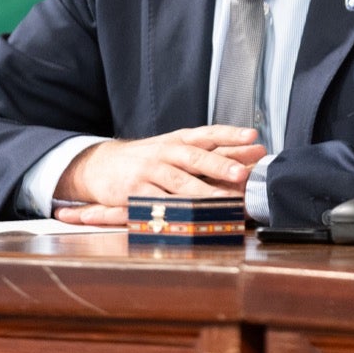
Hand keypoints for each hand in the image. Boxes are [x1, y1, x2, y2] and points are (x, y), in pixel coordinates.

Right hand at [53, 125, 265, 225]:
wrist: (100, 164)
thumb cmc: (148, 158)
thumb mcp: (175, 148)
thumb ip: (212, 152)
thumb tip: (253, 152)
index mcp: (179, 139)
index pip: (209, 134)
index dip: (231, 135)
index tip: (253, 137)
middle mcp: (165, 151)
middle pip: (195, 157)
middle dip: (220, 166)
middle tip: (242, 173)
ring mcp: (149, 171)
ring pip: (179, 182)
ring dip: (204, 193)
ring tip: (225, 202)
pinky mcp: (135, 191)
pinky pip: (158, 203)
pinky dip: (175, 211)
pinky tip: (190, 218)